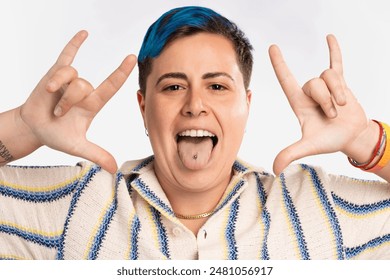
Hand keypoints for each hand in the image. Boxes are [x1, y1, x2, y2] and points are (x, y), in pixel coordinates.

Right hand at [19, 30, 136, 172]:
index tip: (133, 58)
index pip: (111, 86)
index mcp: (93, 105)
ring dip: (58, 88)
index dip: (121, 72)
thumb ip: (96, 154)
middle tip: (58, 113)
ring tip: (51, 100)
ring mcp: (71, 81)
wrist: (35, 128)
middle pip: (83, 84)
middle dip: (68, 100)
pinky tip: (85, 34)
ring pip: (70, 74)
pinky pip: (67, 56)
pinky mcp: (56, 73)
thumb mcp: (77, 146)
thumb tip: (114, 168)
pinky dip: (75, 45)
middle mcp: (85, 91)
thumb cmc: (56, 136)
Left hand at [269, 35, 370, 174]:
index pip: (286, 79)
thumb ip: (291, 154)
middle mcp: (308, 92)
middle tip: (331, 115)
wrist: (351, 137)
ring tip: (340, 108)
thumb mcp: (309, 146)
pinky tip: (329, 37)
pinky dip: (334, 51)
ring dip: (338, 94)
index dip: (280, 64)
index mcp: (298, 103)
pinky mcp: (340, 82)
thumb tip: (275, 170)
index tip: (272, 47)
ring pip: (329, 77)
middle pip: (314, 82)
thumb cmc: (329, 141)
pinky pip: (336, 63)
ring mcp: (324, 86)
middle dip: (327, 100)